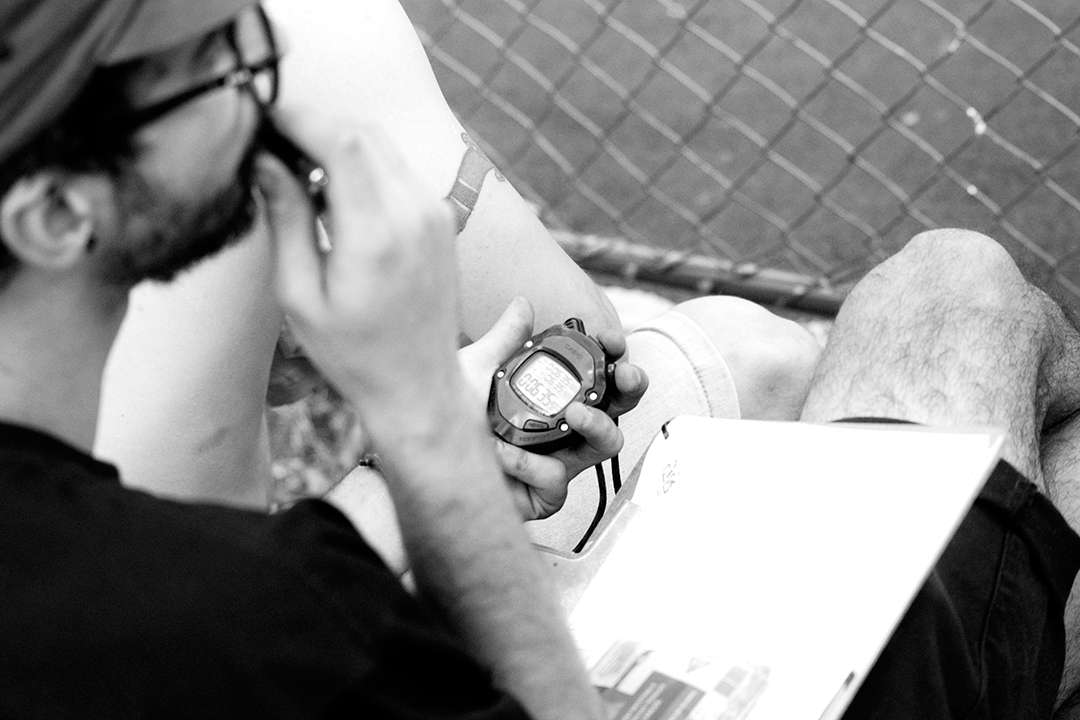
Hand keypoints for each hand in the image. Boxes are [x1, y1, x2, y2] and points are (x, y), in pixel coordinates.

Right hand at [256, 109, 464, 439]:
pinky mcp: (442, 219)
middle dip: (315, 125)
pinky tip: (335, 193)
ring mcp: (436, 214)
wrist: (418, 385)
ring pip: (384, 146)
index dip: (299, 116)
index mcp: (377, 234)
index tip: (264, 116)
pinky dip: (365, 165)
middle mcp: (415, 214)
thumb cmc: (354, 354)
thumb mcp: (301, 294)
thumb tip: (266, 161)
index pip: (342, 140)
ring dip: (340, 143)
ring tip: (299, 170)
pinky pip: (400, 170)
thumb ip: (286, 219)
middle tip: (274, 142)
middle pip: (364, 132)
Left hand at [458, 297, 647, 519]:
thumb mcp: (474, 369)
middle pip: (617, 409)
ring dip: (596, 425)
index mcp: (554, 398)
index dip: (614, 356)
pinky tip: (500, 453)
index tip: (610, 340)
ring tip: (573, 412)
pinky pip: (558, 479)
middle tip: (623, 376)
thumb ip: (503, 338)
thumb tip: (523, 304)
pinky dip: (530, 464)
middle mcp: (562, 429)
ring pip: (604, 447)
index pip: (599, 375)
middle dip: (631, 388)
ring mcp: (556, 463)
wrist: (422, 458)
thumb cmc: (448, 419)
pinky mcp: (543, 496)